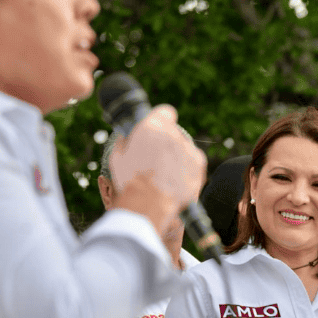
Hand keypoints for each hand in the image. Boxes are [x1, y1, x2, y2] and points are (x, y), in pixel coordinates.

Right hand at [109, 105, 206, 234]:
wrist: (149, 205)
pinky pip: (193, 163)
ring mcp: (189, 149)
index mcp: (153, 126)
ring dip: (177, 156)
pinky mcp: (200, 166)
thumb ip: (126, 141)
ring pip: (184, 148)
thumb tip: (128, 137)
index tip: (157, 129)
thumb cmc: (130, 182)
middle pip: (174, 133)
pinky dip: (187, 169)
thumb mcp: (118, 157)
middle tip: (156, 158)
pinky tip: (175, 181)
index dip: (161, 120)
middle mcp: (174, 134)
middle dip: (167, 142)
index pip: (165, 112)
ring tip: (165, 175)